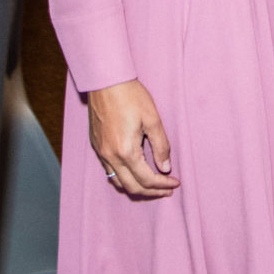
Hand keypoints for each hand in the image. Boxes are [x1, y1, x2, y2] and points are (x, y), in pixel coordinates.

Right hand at [86, 80, 178, 197]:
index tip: (175, 183)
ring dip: (136, 187)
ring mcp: (101, 152)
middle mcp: (110, 156)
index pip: (147, 179)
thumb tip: (165, 167)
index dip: (163, 185)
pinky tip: (135, 172)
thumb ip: (161, 146)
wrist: (105, 82)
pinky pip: (109, 171)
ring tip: (153, 185)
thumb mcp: (153, 119)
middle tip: (167, 189)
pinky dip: (123, 178)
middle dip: (151, 192)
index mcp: (126, 151)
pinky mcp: (97, 146)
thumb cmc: (131, 97)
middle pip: (132, 187)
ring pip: (118, 182)